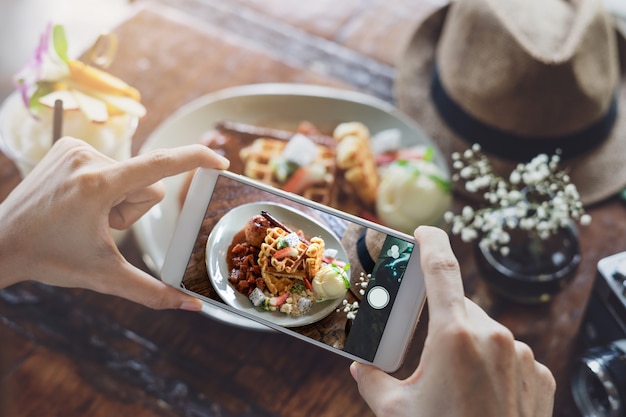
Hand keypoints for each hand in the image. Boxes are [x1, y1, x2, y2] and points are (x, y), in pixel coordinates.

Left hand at [0, 137, 229, 310]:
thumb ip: (153, 293)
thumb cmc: (51, 259)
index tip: (220, 160)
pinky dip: (106, 184)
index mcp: (98, 186)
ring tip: (87, 215)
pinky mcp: (69, 145)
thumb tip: (192, 308)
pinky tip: (80, 200)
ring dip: (120, 198)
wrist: (2, 242)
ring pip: (130, 174)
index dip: (195, 159)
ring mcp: (76, 148)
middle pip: (146, 184)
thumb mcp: (106, 277)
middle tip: (101, 225)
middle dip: (135, 209)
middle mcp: (88, 158)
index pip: (160, 164)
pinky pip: (112, 164)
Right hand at [350, 226, 555, 416]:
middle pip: (459, 309)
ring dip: (466, 346)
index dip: (431, 243)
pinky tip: (481, 395)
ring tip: (454, 386)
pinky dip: (492, 365)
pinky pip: (510, 355)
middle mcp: (494, 336)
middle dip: (440, 323)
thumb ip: (372, 381)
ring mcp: (522, 355)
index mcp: (454, 335)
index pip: (442, 270)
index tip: (424, 231)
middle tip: (426, 356)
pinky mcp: (540, 374)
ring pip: (485, 333)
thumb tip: (361, 368)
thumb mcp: (396, 411)